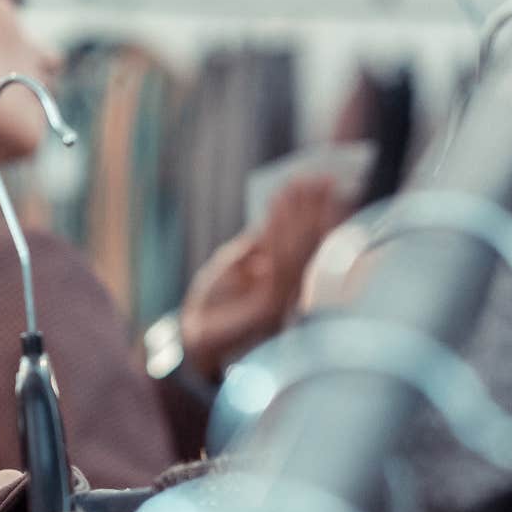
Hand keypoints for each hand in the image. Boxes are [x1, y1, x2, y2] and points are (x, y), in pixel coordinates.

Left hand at [179, 176, 347, 379]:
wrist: (192, 336)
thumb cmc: (213, 300)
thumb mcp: (234, 263)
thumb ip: (257, 244)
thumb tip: (279, 215)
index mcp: (287, 278)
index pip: (309, 241)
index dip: (316, 211)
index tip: (319, 179)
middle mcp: (293, 288)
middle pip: (310, 242)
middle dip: (313, 207)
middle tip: (318, 176)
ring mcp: (285, 299)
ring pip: (299, 249)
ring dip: (302, 214)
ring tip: (301, 185)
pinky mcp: (271, 308)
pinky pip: (281, 264)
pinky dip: (281, 233)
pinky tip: (280, 209)